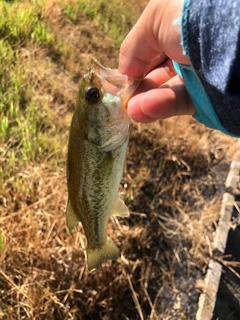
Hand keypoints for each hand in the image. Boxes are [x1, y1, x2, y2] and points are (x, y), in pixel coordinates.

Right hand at [118, 0, 195, 121]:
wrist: (228, 36)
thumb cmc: (189, 18)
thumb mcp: (154, 20)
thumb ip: (133, 47)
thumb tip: (123, 73)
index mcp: (176, 29)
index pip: (150, 52)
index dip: (133, 68)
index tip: (119, 84)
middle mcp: (187, 51)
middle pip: (156, 74)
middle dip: (138, 89)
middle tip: (124, 101)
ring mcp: (198, 75)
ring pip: (167, 91)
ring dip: (146, 101)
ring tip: (132, 110)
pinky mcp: (206, 95)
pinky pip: (182, 101)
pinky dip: (162, 106)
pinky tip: (144, 109)